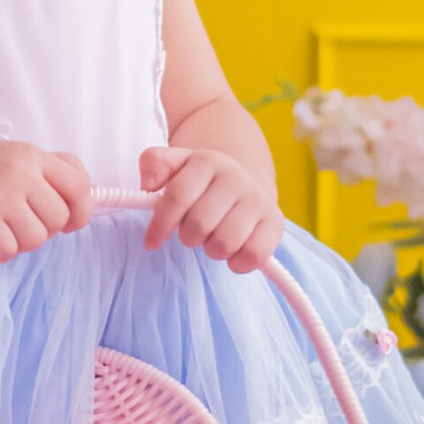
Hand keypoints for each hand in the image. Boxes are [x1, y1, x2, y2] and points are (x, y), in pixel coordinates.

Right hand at [0, 140, 93, 263]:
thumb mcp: (19, 156)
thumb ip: (54, 170)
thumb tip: (87, 199)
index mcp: (33, 154)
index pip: (80, 187)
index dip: (81, 212)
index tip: (70, 222)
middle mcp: (20, 171)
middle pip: (59, 219)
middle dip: (45, 229)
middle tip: (22, 221)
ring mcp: (0, 195)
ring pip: (36, 239)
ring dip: (21, 242)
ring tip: (3, 228)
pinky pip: (9, 251)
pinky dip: (0, 252)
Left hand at [138, 145, 284, 274]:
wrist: (242, 185)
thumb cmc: (199, 183)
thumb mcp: (175, 166)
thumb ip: (154, 164)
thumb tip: (148, 183)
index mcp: (207, 161)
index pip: (177, 197)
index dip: (160, 225)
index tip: (151, 243)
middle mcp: (235, 177)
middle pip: (198, 225)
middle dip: (188, 236)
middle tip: (193, 231)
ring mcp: (258, 200)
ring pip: (223, 244)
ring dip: (211, 249)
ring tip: (213, 238)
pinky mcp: (275, 223)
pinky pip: (252, 256)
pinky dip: (237, 263)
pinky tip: (232, 252)